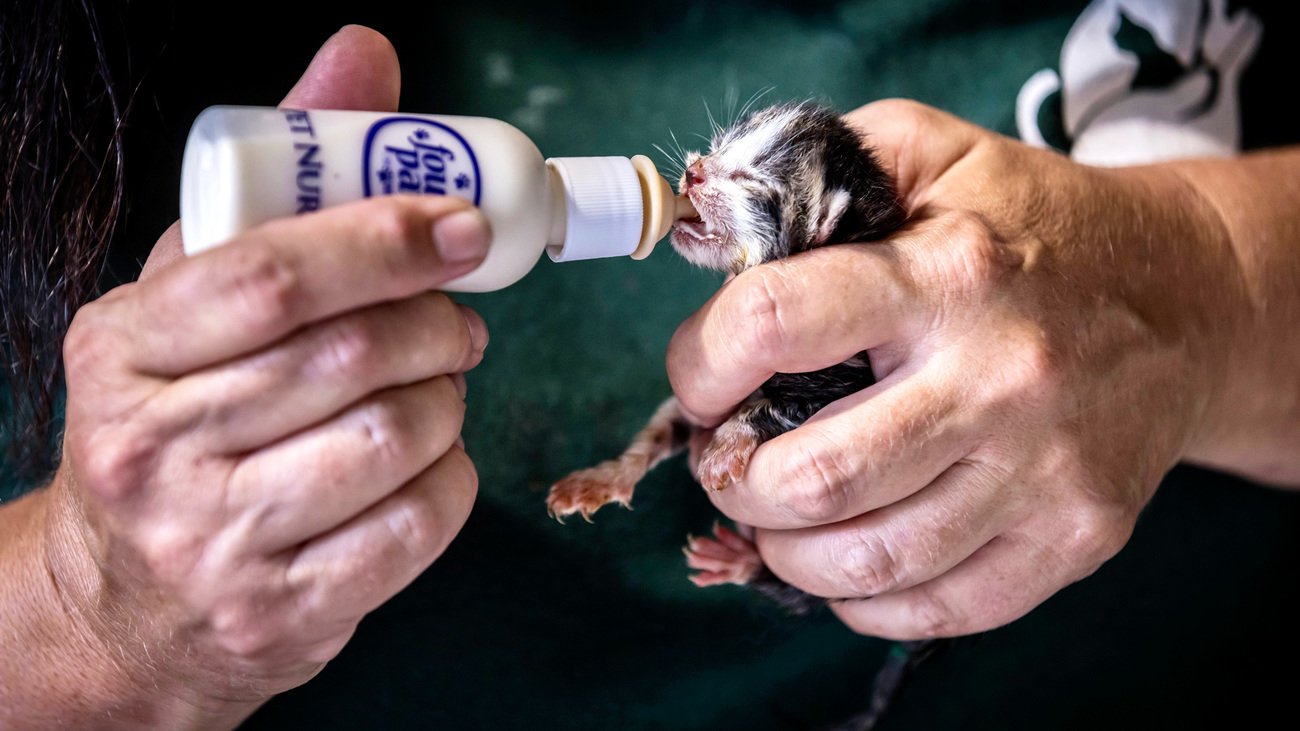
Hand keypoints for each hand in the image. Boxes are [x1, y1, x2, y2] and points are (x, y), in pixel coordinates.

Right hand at [39, 27, 487, 724]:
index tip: (463, 228)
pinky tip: (426, 461)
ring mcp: (214, 542)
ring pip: (395, 438)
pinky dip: (451, 478)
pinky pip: (418, 524)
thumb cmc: (180, 417)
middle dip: (439, 326)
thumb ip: (283, 176)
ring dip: (448, 400)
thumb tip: (365, 51)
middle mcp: (153, 449)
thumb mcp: (195, 295)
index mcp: (121, 348)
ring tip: (436, 388)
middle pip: (352, 359)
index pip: (270, 279)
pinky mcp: (282, 612)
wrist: (130, 599)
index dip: (384, 243)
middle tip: (459, 320)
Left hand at [667, 99, 1256, 639]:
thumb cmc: (1034, 226)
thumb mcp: (934, 152)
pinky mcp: (1077, 536)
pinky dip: (862, 603)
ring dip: (786, 553)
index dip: (702, 363)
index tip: (698, 381)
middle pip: (816, 475)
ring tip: (772, 518)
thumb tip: (712, 224)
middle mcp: (997, 379)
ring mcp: (1044, 470)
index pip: (776, 324)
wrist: (1190, 299)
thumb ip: (822, 166)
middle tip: (725, 463)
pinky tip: (843, 565)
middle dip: (734, 481)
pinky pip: (942, 609)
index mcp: (945, 274)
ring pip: (871, 562)